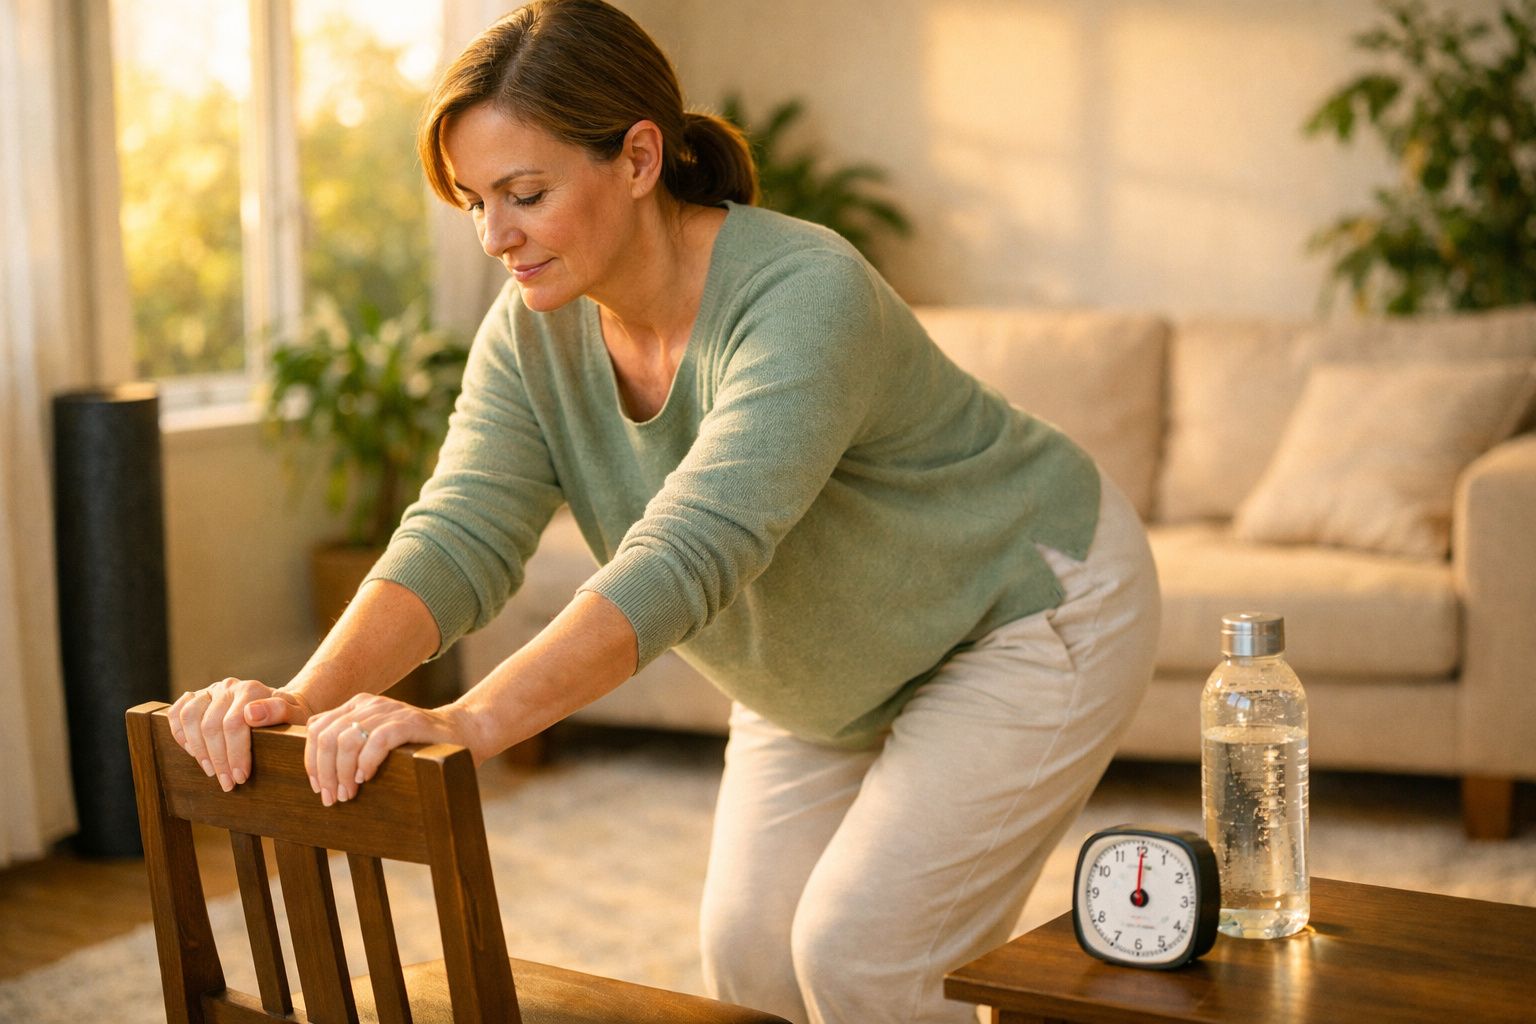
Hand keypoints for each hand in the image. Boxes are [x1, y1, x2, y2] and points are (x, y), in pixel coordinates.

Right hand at [168, 679, 312, 791]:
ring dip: (198, 749)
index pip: (233, 724)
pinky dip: (180, 733)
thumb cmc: (288, 716)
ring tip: (211, 771)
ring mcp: (210, 691)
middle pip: (211, 725)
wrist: (279, 706)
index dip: (235, 754)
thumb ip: (279, 711)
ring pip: (189, 718)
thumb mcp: (295, 715)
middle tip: (228, 782)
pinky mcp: (196, 698)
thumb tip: (251, 714)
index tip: (241, 777)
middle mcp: (228, 687)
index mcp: (251, 689)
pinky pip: (177, 713)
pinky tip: (193, 753)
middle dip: (218, 759)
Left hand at [303, 693, 476, 806]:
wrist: (463, 733)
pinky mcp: (409, 722)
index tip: (319, 787)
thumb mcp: (376, 740)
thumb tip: (316, 768)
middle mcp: (370, 704)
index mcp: (357, 706)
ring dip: (343, 773)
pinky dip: (366, 763)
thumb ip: (350, 744)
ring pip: (347, 740)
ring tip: (349, 793)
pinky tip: (367, 778)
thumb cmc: (417, 745)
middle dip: (324, 772)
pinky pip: (377, 741)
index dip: (311, 761)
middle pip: (327, 737)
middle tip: (333, 797)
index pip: (316, 729)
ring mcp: (390, 711)